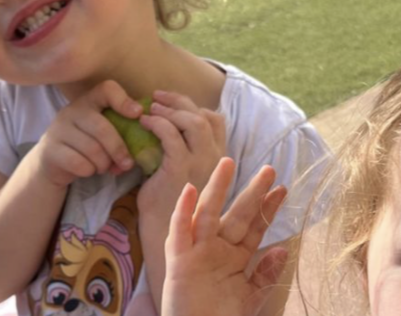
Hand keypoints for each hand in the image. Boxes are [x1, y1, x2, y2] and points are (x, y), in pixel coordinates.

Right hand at [34, 80, 138, 187]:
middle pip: (102, 128)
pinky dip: (89, 171)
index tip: (137, 114)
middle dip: (118, 149)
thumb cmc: (86, 143)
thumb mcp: (102, 130)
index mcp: (88, 101)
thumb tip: (148, 136)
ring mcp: (58, 129)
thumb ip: (121, 128)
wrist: (53, 161)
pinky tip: (88, 170)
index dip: (123, 100)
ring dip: (104, 163)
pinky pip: (79, 163)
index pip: (106, 89)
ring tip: (104, 166)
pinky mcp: (51, 150)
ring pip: (92, 149)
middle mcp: (72, 111)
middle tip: (128, 163)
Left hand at [137, 91, 225, 224]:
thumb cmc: (166, 200)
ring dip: (171, 109)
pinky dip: (157, 123)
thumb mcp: (180, 170)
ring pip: (194, 122)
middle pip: (205, 116)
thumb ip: (181, 149)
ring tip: (151, 107)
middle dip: (180, 101)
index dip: (194, 106)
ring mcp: (200, 164)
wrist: (161, 229)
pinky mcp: (180, 168)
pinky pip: (171, 135)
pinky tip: (144, 122)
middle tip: (158, 96)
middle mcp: (214, 159)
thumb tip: (162, 124)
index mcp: (216, 159)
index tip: (173, 104)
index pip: (216, 121)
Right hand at [162, 157, 287, 315]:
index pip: (254, 227)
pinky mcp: (178, 259)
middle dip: (252, 193)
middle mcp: (215, 249)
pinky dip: (183, 211)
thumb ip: (264, 274)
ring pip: (208, 213)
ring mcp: (196, 251)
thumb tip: (283, 250)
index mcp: (233, 257)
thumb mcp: (249, 298)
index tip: (282, 189)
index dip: (268, 209)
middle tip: (269, 169)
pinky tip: (190, 191)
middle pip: (236, 215)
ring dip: (217, 189)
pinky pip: (180, 231)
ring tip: (228, 163)